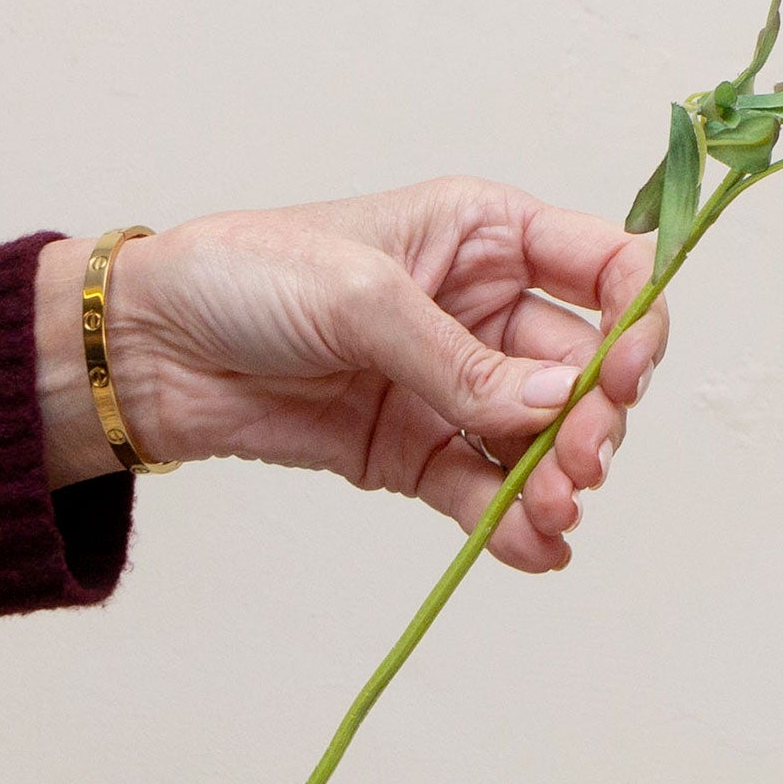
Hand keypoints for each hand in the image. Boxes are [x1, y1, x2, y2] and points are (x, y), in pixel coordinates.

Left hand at [34, 184, 665, 573]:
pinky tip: (534, 550)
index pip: (606, 267)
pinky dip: (513, 523)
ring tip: (553, 514)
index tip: (625, 372)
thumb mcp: (360, 297)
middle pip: (585, 367)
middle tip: (580, 461)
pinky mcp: (415, 451)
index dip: (637, 317)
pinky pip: (484, 490)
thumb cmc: (244, 276)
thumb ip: (461, 361)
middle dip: (595, 418)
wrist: (146, 349)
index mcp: (486, 234)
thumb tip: (556, 408)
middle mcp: (484, 307)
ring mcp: (453, 385)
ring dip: (559, 479)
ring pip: (542, 438)